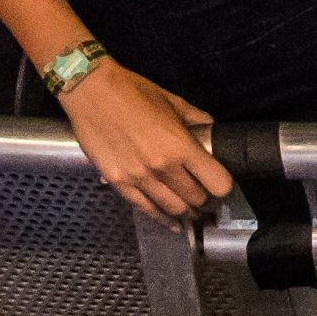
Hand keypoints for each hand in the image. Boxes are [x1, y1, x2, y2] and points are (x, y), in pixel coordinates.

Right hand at [60, 59, 233, 220]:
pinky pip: (146, 210)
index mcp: (181, 146)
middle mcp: (163, 168)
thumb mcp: (172, 100)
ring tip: (193, 211)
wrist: (93, 93)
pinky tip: (172, 224)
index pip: (216, 182)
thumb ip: (195, 118)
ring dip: (186, 212)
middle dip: (206, 200)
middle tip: (208, 197)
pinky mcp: (119, 184)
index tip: (222, 184)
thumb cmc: (134, 91)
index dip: (223, 185)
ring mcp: (140, 179)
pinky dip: (162, 219)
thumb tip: (211, 128)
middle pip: (196, 199)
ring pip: (173, 209)